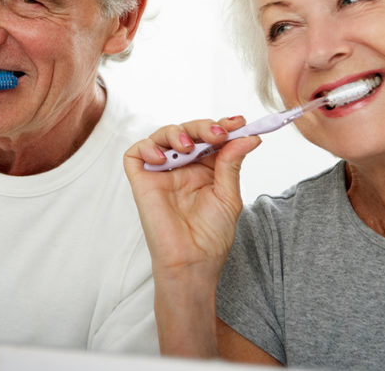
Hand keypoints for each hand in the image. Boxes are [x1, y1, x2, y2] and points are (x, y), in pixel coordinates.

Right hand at [123, 116, 260, 280]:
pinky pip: (136, 153)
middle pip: (188, 132)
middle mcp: (182, 168)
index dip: (223, 126)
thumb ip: (232, 163)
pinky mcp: (142, 181)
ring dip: (177, 132)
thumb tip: (249, 136)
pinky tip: (164, 159)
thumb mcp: (228, 195)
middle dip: (203, 127)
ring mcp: (161, 173)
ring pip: (162, 136)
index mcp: (205, 169)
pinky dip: (148, 147)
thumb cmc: (211, 236)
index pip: (210, 138)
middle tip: (218, 133)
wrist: (193, 262)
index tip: (239, 122)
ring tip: (189, 146)